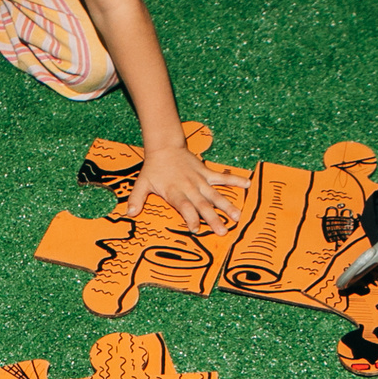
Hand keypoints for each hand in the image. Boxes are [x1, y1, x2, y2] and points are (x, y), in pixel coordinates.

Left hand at [129, 143, 248, 233]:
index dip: (190, 217)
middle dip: (213, 218)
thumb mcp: (142, 183)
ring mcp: (200, 180)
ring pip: (215, 194)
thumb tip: (129, 213)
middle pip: (202, 205)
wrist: (165, 147)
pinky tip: (248, 185)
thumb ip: (136, 199)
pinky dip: (235, 180)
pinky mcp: (206, 173)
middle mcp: (189, 187)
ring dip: (227, 205)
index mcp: (174, 192)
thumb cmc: (154, 169)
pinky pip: (222, 178)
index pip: (184, 207)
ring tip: (238, 216)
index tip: (196, 229)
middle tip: (223, 231)